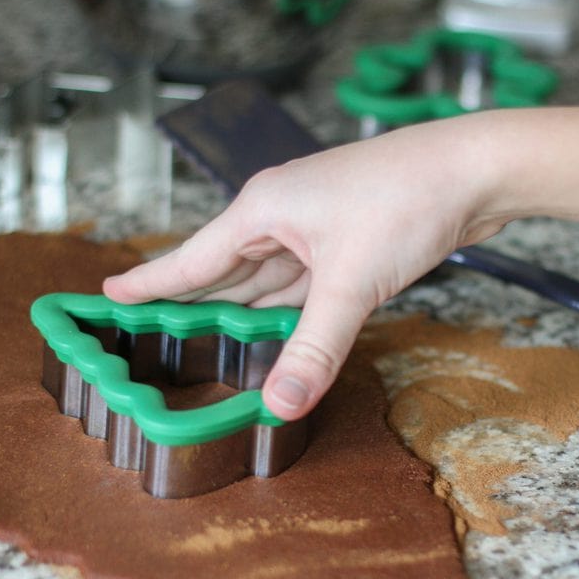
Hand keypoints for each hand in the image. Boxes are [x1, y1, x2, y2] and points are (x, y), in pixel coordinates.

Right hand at [103, 115, 509, 419]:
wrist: (473, 171)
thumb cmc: (406, 203)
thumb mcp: (351, 284)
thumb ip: (313, 349)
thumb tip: (276, 407)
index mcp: (263, 210)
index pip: (191, 258)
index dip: (148, 283)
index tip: (106, 295)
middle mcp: (280, 215)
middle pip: (223, 271)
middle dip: (190, 304)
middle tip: (147, 335)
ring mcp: (314, 227)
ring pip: (264, 279)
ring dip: (241, 312)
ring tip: (202, 343)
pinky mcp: (346, 241)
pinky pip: (299, 283)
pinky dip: (285, 310)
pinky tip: (274, 332)